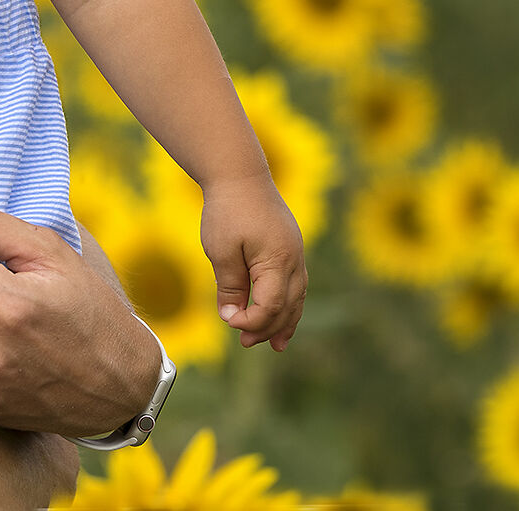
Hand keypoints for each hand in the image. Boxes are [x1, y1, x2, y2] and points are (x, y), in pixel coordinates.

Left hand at [201, 177, 305, 351]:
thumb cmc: (228, 210)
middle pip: (287, 306)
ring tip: (276, 345)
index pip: (270, 306)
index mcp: (278, 261)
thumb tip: (232, 317)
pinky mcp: (291, 247)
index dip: (251, 320)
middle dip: (268, 328)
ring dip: (285, 322)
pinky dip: (290, 304)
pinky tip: (282, 314)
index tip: (229, 321)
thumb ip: (230, 287)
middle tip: (246, 343)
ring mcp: (296, 253)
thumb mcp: (222, 251)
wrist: (240, 173)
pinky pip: (297, 284)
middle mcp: (294, 260)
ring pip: (297, 298)